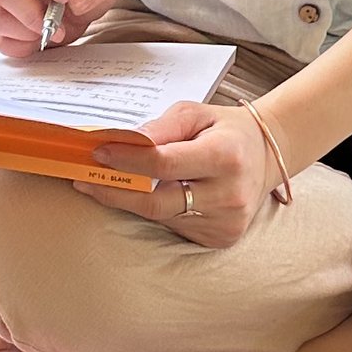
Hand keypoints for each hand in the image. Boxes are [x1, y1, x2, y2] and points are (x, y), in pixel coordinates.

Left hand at [82, 96, 274, 245]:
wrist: (266, 156)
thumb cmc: (225, 131)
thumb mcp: (196, 113)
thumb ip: (161, 127)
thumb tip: (125, 142)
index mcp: (225, 156)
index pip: (164, 164)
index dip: (127, 161)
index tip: (98, 154)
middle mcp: (229, 194)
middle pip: (156, 202)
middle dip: (116, 192)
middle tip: (86, 181)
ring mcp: (226, 221)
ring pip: (162, 217)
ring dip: (134, 201)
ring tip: (113, 183)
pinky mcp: (221, 238)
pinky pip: (175, 227)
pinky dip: (160, 211)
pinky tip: (158, 195)